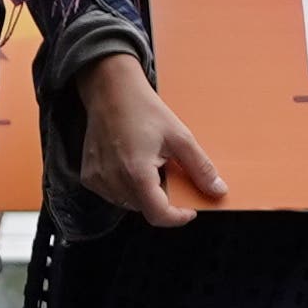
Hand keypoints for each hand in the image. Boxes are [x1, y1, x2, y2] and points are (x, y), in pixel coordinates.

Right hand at [78, 50, 227, 227]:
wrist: (110, 90)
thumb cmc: (144, 109)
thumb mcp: (180, 137)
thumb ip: (200, 167)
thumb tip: (218, 190)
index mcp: (137, 173)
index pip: (158, 215)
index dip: (177, 218)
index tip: (189, 210)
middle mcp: (114, 180)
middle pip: (144, 208)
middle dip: (161, 198)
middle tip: (166, 170)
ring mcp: (98, 179)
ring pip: (128, 203)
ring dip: (143, 193)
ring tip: (146, 163)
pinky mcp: (89, 176)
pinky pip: (112, 194)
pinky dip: (125, 186)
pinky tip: (128, 162)